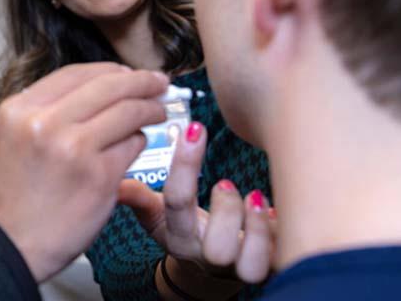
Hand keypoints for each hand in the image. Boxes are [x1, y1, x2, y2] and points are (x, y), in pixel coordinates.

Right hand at [0, 63, 167, 281]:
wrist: (14, 242)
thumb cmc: (19, 197)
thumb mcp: (17, 137)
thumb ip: (49, 111)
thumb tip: (100, 88)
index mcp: (19, 109)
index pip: (74, 73)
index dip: (109, 70)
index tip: (127, 73)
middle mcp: (43, 123)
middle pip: (107, 85)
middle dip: (140, 81)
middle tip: (157, 83)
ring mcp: (73, 147)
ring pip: (128, 111)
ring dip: (149, 109)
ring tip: (157, 112)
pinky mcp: (100, 174)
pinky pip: (133, 144)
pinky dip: (140, 142)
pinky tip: (139, 144)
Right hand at [118, 121, 274, 298]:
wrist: (210, 271)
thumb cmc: (186, 231)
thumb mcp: (158, 216)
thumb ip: (139, 198)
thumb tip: (116, 183)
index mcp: (178, 236)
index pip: (177, 202)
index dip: (185, 165)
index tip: (195, 128)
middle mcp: (209, 256)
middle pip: (217, 248)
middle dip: (227, 211)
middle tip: (226, 184)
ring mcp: (240, 266)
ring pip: (251, 264)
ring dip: (256, 227)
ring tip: (256, 198)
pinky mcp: (270, 266)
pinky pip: (283, 260)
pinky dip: (282, 232)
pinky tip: (275, 210)